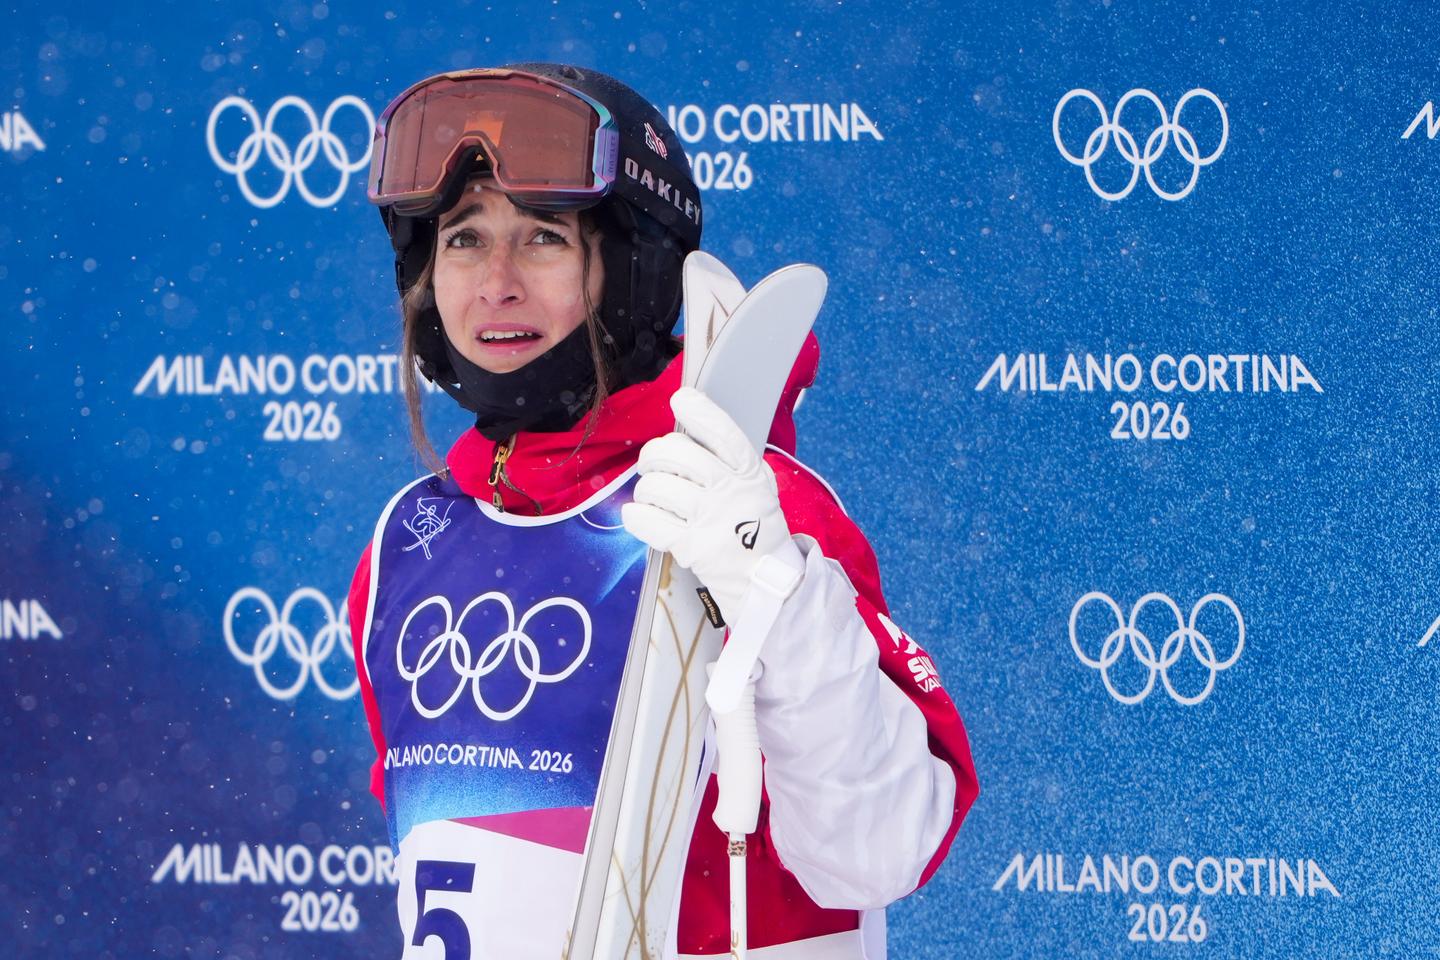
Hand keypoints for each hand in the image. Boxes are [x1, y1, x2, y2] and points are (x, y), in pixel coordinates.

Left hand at [622, 387, 792, 621]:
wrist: (765, 580)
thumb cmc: (753, 527)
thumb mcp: (756, 486)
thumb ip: (729, 460)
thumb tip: (690, 427)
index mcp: (748, 472)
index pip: (722, 432)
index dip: (698, 411)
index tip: (681, 401)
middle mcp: (730, 492)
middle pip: (676, 454)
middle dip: (654, 455)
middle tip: (652, 465)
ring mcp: (711, 520)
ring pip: (657, 486)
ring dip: (645, 489)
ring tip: (651, 496)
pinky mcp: (692, 547)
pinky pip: (648, 521)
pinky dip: (635, 516)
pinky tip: (638, 515)